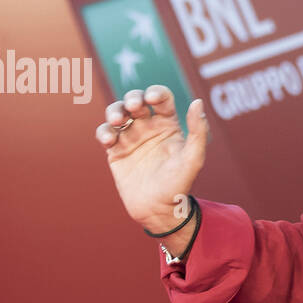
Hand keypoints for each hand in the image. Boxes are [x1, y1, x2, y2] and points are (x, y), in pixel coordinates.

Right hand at [94, 85, 209, 231]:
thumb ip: (198, 131)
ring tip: (117, 120)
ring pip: (118, 113)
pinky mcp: (115, 151)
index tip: (152, 98)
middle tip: (134, 106)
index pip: (161, 99)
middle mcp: (148, 127)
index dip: (156, 92)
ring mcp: (130, 138)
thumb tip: (198, 102)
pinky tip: (109, 139)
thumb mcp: (193, 159)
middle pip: (136, 101)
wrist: (158, 210)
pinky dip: (104, 132)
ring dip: (115, 111)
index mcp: (168, 124)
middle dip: (133, 98)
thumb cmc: (179, 185)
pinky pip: (105, 134)